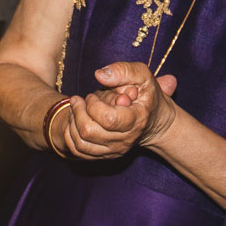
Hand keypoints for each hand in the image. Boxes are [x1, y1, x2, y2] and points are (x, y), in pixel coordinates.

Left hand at [57, 61, 177, 158]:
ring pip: (81, 143)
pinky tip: (74, 121)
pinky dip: (70, 136)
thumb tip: (99, 75)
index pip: (108, 119)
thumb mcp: (143, 76)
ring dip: (72, 123)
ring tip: (75, 109)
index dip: (94, 105)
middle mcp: (125, 140)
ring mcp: (114, 150)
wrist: (155, 122)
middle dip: (77, 111)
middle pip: (89, 132)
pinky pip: (79, 152)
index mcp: (136, 120)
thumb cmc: (147, 95)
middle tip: (78, 99)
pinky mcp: (105, 155)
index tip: (92, 95)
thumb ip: (123, 71)